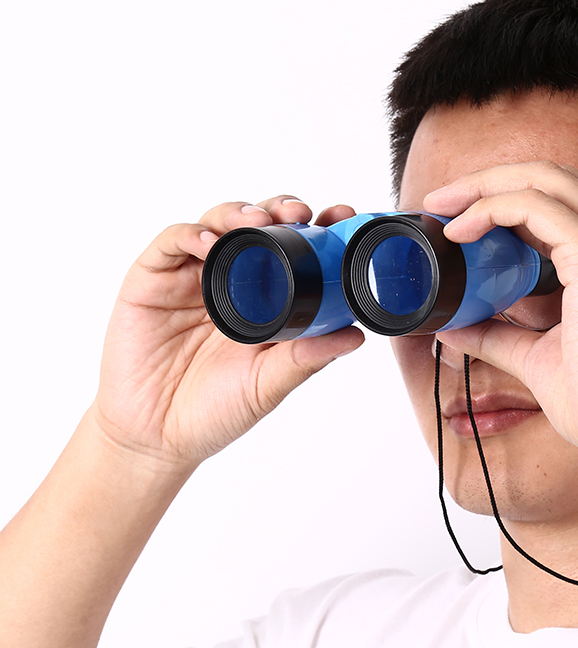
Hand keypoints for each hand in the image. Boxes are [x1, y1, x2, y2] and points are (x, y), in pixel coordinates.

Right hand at [92, 196, 364, 468]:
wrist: (156, 437)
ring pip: (217, 223)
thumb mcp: (269, 383)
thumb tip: (357, 336)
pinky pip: (170, 243)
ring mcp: (190, 276)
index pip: (296, 249)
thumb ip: (307, 358)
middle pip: (258, 226)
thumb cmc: (216, 410)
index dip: (319, 228)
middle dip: (282, 210)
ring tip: (260, 223)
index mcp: (265, 297)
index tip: (343, 216)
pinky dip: (191, 235)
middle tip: (302, 214)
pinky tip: (209, 243)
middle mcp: (231, 278)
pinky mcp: (151, 280)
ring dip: (240, 215)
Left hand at [424, 162, 577, 464]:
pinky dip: (490, 207)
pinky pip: (534, 205)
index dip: (510, 200)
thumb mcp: (540, 358)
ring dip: (485, 186)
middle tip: (442, 204)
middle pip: (554, 178)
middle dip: (490, 182)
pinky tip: (460, 230)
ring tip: (443, 208)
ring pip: (544, 178)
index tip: (463, 220)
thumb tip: (455, 327)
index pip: (566, 203)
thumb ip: (500, 336)